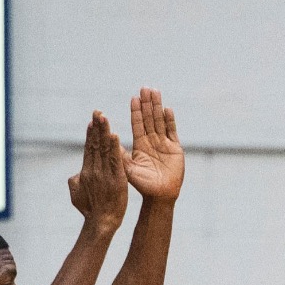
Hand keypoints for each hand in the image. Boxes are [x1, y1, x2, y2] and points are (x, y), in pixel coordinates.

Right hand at [67, 111, 128, 231]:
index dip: (91, 134)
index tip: (92, 121)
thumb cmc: (89, 210)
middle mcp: (94, 169)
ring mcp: (104, 174)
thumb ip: (76, 181)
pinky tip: (115, 136)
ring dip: (105, 132)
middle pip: (95, 144)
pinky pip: (115, 161)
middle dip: (97, 127)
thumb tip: (75, 174)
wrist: (100, 222)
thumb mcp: (77, 194)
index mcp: (86, 171)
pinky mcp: (116, 179)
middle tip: (98, 111)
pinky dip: (115, 148)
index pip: (89, 149)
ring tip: (105, 118)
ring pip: (104, 149)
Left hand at [121, 87, 182, 202]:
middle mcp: (152, 142)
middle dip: (147, 104)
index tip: (133, 98)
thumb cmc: (143, 186)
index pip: (137, 124)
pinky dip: (170, 120)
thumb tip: (108, 139)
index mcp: (140, 145)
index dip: (136, 112)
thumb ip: (119, 154)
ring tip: (155, 92)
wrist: (161, 196)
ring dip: (157, 107)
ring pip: (160, 121)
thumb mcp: (128, 169)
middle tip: (144, 88)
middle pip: (149, 119)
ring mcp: (164, 144)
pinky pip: (172, 131)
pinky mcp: (175, 148)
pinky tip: (167, 109)